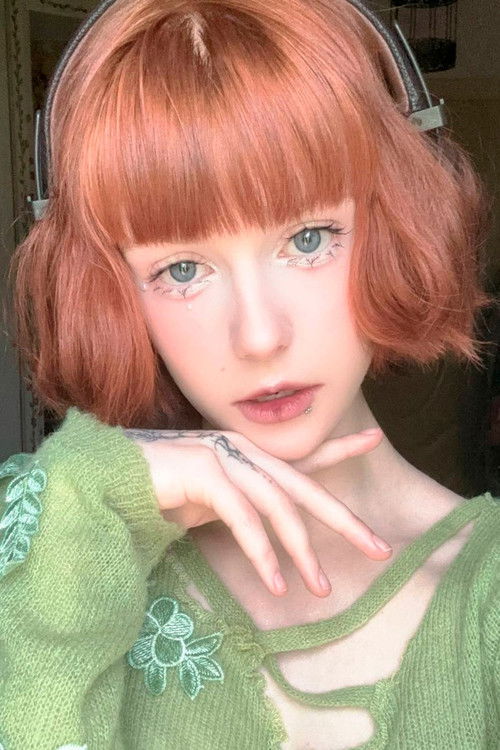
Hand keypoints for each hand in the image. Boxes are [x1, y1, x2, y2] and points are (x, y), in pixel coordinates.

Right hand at [125, 426, 390, 597]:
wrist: (112, 481)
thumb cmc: (163, 492)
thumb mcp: (216, 502)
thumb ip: (246, 507)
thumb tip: (276, 535)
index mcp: (248, 458)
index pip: (303, 456)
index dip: (340, 448)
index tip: (377, 438)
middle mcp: (242, 453)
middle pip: (303, 487)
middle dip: (343, 519)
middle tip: (379, 548)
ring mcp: (224, 458)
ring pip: (277, 506)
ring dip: (301, 551)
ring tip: (320, 588)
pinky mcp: (203, 473)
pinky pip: (242, 517)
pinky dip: (261, 551)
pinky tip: (276, 582)